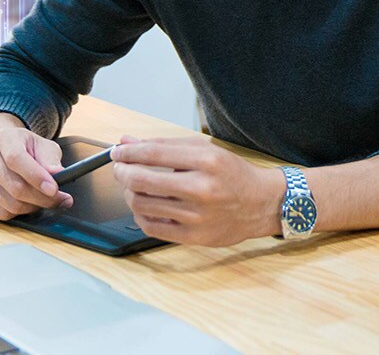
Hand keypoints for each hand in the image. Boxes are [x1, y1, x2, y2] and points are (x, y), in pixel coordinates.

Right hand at [0, 114, 72, 220]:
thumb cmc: (22, 147)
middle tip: (61, 200)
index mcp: (2, 139)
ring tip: (45, 199)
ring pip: (10, 204)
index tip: (54, 189)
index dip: (36, 177)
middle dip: (42, 198)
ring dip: (33, 207)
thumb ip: (50, 158)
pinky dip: (20, 213)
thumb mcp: (41, 144)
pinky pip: (1, 214)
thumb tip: (58, 174)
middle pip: (15, 187)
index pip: (16, 160)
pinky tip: (27, 203)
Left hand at [110, 135, 285, 245]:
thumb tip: (128, 142)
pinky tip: (145, 206)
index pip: (154, 153)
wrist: (261, 204)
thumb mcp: (206, 151)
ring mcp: (196, 216)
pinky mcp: (193, 237)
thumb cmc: (233, 175)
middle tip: (120, 169)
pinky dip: (140, 214)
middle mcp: (202, 188)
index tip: (117, 153)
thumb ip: (166, 146)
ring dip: (130, 193)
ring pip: (142, 205)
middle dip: (122, 172)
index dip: (128, 153)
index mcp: (207, 161)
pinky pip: (151, 227)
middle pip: (142, 180)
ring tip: (134, 187)